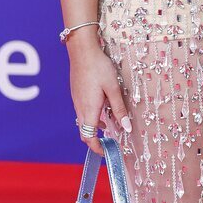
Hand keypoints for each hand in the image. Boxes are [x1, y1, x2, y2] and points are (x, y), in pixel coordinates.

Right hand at [69, 37, 130, 154]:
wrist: (82, 50)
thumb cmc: (99, 67)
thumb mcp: (114, 88)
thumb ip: (119, 109)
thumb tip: (126, 128)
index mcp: (89, 110)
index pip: (88, 138)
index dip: (97, 148)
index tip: (107, 152)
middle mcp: (80, 108)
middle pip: (85, 132)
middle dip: (96, 140)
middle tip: (110, 142)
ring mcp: (76, 100)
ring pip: (84, 121)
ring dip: (95, 128)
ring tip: (111, 126)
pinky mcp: (77, 93)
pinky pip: (83, 111)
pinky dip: (92, 117)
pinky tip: (103, 109)